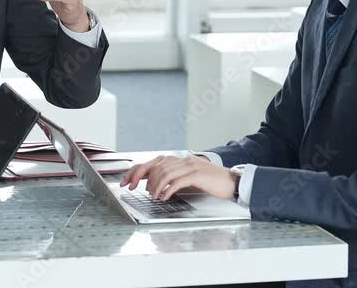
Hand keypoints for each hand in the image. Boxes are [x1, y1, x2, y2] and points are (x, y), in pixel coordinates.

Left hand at [119, 155, 238, 200]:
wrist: (231, 181)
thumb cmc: (208, 181)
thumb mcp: (186, 177)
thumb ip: (170, 177)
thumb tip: (150, 184)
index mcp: (177, 160)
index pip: (151, 163)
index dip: (135, 171)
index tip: (125, 182)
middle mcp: (181, 160)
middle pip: (154, 166)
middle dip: (138, 177)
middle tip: (132, 188)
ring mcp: (189, 165)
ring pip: (164, 173)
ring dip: (154, 186)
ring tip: (152, 196)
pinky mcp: (197, 174)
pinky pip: (177, 181)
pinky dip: (168, 189)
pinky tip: (164, 197)